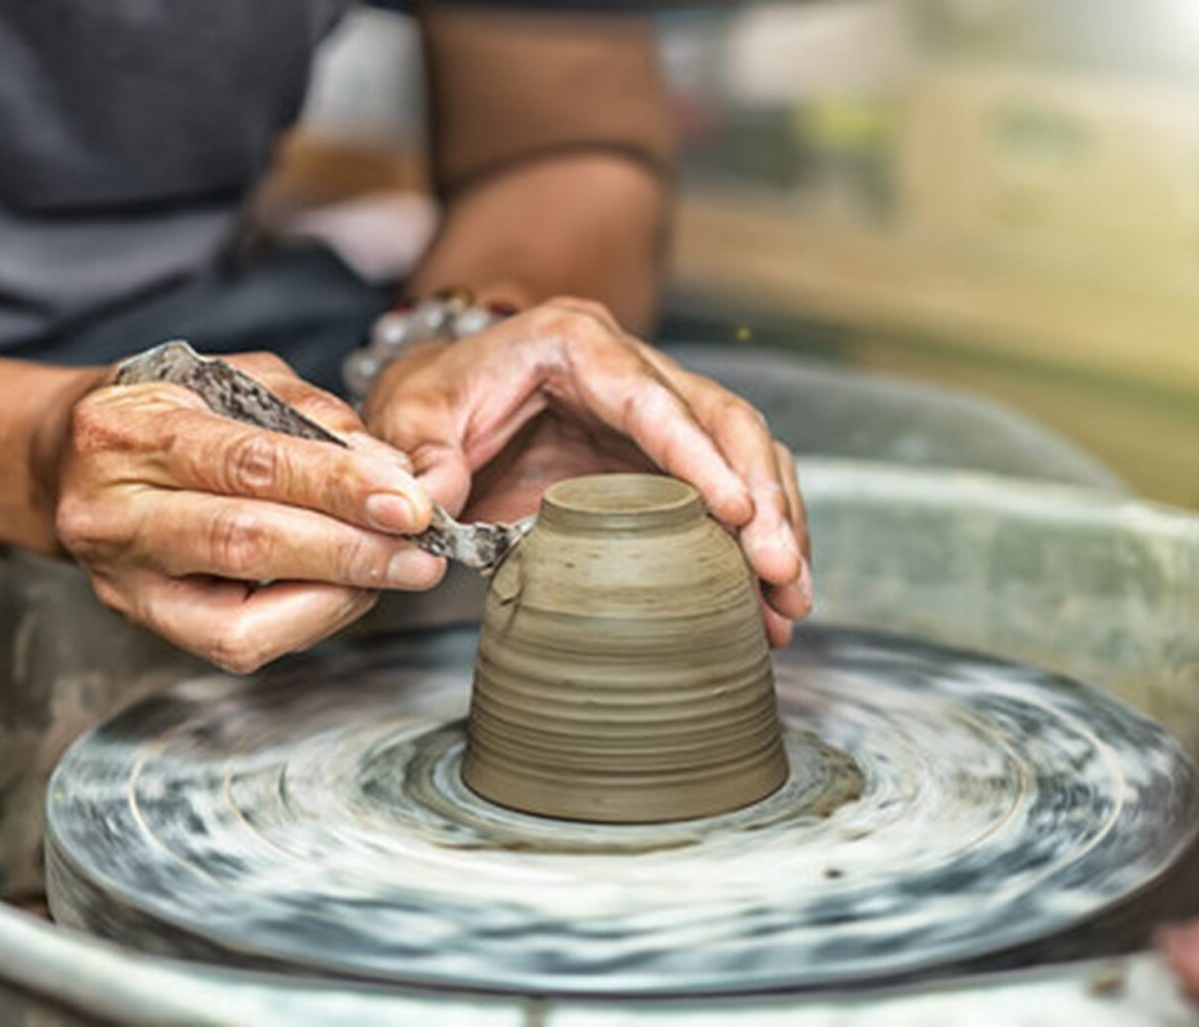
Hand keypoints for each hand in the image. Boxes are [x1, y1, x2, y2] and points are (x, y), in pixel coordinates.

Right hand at [45, 353, 444, 672]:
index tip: (411, 500)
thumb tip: (394, 470)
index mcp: (129, 431)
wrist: (69, 461)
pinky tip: (348, 590)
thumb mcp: (232, 379)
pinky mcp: (141, 623)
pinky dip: (307, 620)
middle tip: (423, 551)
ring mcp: (121, 579)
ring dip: (337, 596)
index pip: (249, 463)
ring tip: (399, 569)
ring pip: (239, 615)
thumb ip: (311, 415)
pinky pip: (236, 644)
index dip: (337, 486)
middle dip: (350, 551)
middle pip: (245, 541)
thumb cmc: (167, 412)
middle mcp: (112, 511)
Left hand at [364, 298, 811, 645]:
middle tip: (780, 571)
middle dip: (762, 497)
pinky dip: (753, 540)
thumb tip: (432, 504)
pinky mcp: (665, 454)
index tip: (734, 511)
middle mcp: (632, 367)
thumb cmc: (432, 397)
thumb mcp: (409, 416)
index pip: (651, 399)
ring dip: (776, 523)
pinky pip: (729, 487)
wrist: (444, 391)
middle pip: (725, 421)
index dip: (698, 454)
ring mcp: (658, 409)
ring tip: (789, 600)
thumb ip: (421, 456)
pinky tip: (766, 600)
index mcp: (575, 343)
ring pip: (745, 453)